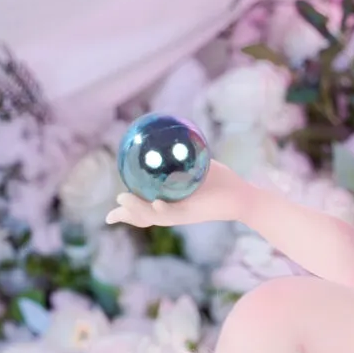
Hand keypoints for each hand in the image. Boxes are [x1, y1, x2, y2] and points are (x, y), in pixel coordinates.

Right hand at [106, 159, 243, 228]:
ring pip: (152, 216)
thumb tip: (169, 135)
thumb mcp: (198, 164)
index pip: (145, 209)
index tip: (110, 215)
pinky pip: (174, 213)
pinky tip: (155, 202)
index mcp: (170, 202)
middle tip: (112, 213)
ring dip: (136, 210)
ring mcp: (182, 213)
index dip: (127, 213)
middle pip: (143, 217)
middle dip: (126, 214)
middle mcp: (173, 211)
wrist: (242, 195)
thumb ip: (182, 154)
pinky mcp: (192, 214)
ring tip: (121, 199)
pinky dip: (162, 209)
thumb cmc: (222, 181)